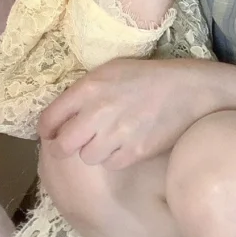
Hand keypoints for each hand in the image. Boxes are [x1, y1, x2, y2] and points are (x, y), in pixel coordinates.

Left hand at [37, 59, 215, 167]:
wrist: (188, 90)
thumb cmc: (147, 77)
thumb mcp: (110, 72)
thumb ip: (83, 92)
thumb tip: (61, 115)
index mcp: (88, 88)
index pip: (49, 119)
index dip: (47, 130)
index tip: (52, 133)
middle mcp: (98, 112)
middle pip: (63, 146)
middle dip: (67, 145)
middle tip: (78, 141)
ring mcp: (117, 134)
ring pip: (87, 158)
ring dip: (93, 151)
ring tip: (108, 139)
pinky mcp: (134, 152)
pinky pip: (110, 164)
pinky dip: (115, 158)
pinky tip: (125, 144)